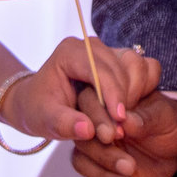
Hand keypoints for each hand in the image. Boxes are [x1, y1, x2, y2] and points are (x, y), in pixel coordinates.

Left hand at [5, 37, 150, 149]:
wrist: (37, 103)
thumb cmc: (38, 109)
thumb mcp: (45, 121)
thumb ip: (64, 124)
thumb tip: (88, 130)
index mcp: (69, 52)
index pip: (98, 68)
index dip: (112, 93)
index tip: (119, 119)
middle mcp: (90, 46)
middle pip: (119, 66)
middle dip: (124, 97)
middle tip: (121, 128)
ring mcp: (105, 52)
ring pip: (134, 65)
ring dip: (134, 93)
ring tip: (121, 121)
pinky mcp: (116, 61)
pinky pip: (139, 70)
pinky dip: (139, 90)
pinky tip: (129, 112)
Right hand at [71, 82, 176, 176]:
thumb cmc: (169, 120)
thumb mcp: (164, 115)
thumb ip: (145, 118)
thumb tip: (125, 120)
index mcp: (107, 105)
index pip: (89, 107)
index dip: (97, 121)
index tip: (114, 135)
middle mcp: (97, 128)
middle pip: (83, 141)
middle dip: (103, 156)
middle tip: (129, 165)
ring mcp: (100, 152)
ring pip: (84, 164)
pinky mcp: (109, 175)